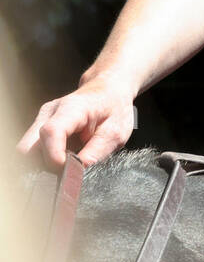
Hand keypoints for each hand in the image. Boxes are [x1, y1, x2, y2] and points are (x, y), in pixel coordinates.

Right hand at [16, 75, 137, 173]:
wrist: (109, 90)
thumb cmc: (114, 108)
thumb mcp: (116, 132)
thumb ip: (97, 151)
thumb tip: (78, 170)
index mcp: (72, 108)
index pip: (51, 132)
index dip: (54, 156)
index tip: (67, 170)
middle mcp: (51, 112)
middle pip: (29, 146)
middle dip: (45, 165)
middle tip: (67, 172)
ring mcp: (42, 119)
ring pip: (28, 151)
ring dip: (45, 164)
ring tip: (68, 164)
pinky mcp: (41, 127)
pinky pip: (34, 150)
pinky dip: (46, 160)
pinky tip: (64, 159)